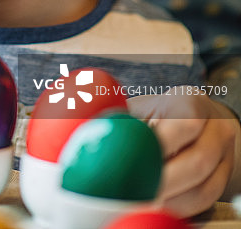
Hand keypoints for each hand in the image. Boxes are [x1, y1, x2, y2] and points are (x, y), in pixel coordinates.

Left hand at [128, 90, 240, 216]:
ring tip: (138, 200)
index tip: (133, 163)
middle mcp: (215, 128)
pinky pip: (202, 201)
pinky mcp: (221, 179)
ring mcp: (224, 156)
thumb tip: (84, 130)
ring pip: (201, 188)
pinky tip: (153, 204)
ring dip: (168, 199)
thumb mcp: (134, 109)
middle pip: (196, 162)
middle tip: (131, 191)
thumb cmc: (148, 116)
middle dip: (161, 181)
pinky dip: (176, 206)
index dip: (161, 147)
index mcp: (189, 102)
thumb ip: (117, 120)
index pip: (186, 123)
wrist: (181, 122)